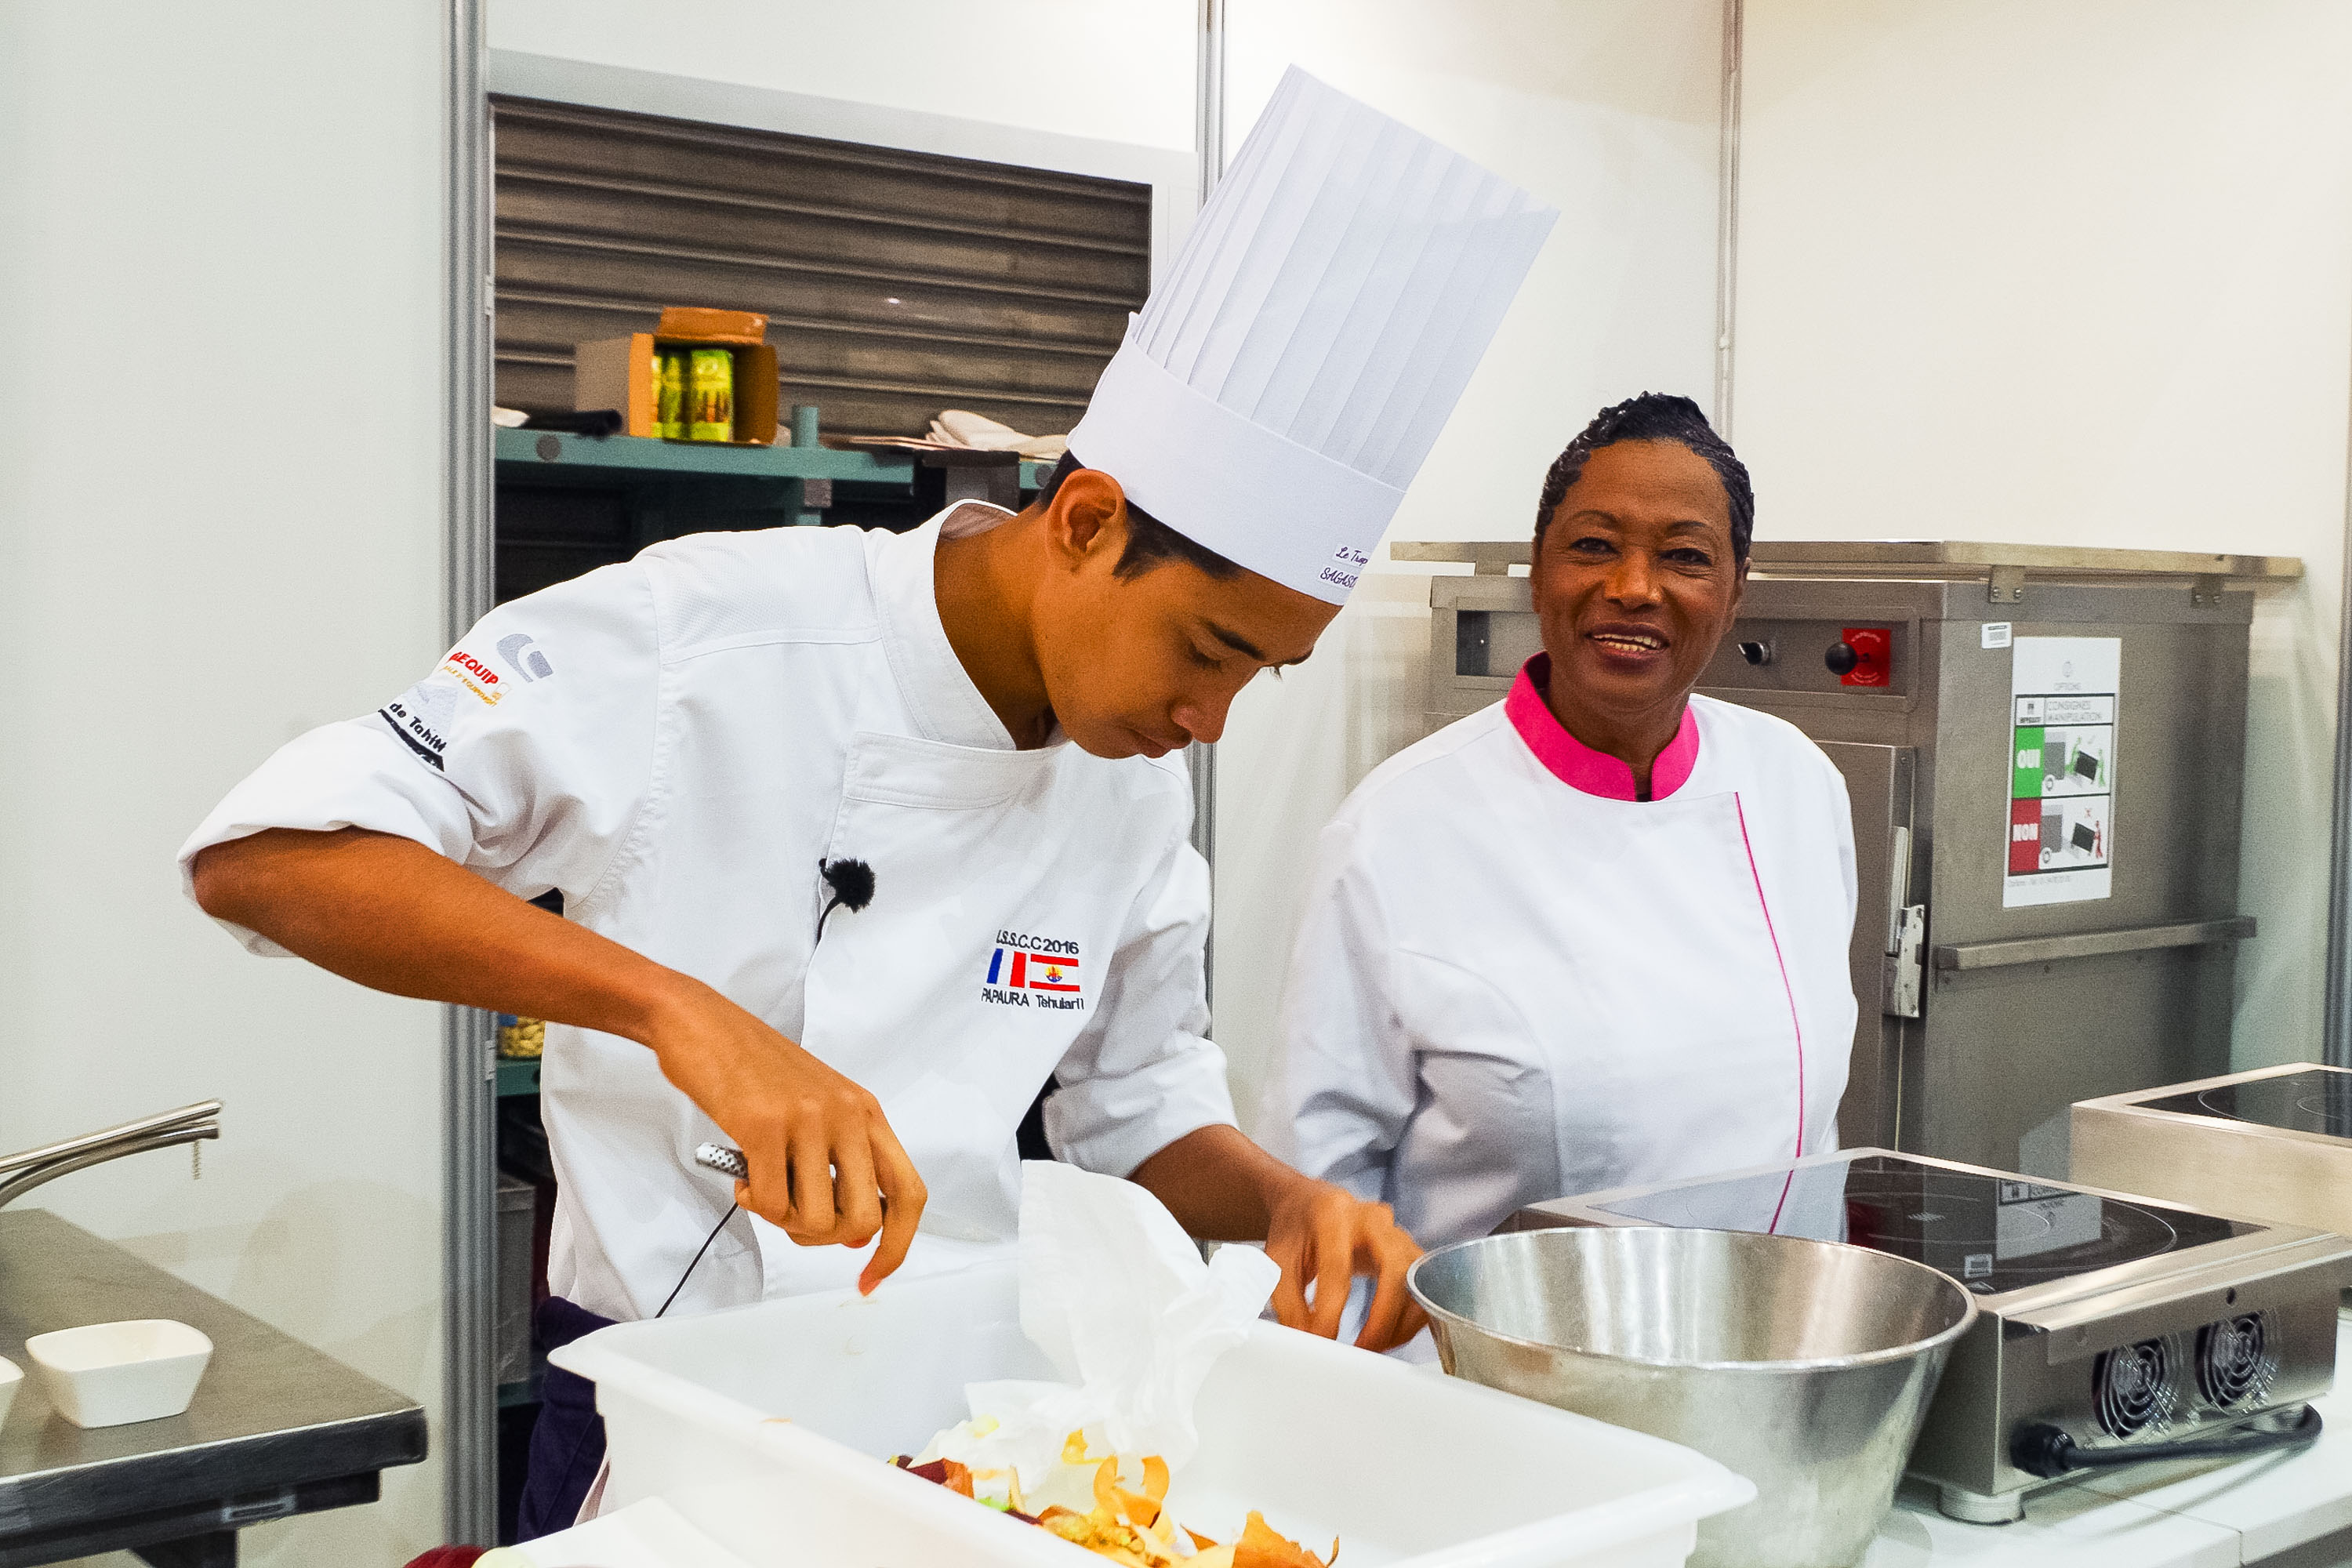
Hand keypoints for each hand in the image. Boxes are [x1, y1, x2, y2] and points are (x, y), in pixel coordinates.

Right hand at [643, 974, 925, 1292]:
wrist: (703, 1024)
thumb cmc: (755, 1072)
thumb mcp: (818, 1109)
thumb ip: (843, 1165)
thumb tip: (857, 1235)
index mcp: (867, 1113)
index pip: (909, 1193)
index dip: (896, 1246)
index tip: (869, 1277)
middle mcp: (847, 1115)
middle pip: (865, 1218)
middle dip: (826, 1238)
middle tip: (792, 1218)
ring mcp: (808, 1120)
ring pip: (818, 1219)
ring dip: (785, 1221)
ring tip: (764, 1188)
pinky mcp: (763, 1126)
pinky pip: (771, 1204)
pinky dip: (754, 1205)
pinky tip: (743, 1176)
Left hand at [1264, 1177, 1424, 1352]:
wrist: (1309, 1206)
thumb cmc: (1295, 1231)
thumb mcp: (1277, 1262)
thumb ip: (1290, 1304)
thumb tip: (1310, 1342)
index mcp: (1333, 1214)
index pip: (1338, 1267)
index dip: (1331, 1312)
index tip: (1322, 1341)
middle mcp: (1372, 1218)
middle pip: (1396, 1268)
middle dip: (1383, 1317)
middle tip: (1362, 1348)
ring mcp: (1396, 1232)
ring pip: (1418, 1280)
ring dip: (1400, 1323)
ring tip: (1372, 1346)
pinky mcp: (1408, 1251)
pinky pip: (1423, 1289)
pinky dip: (1409, 1319)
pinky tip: (1386, 1335)